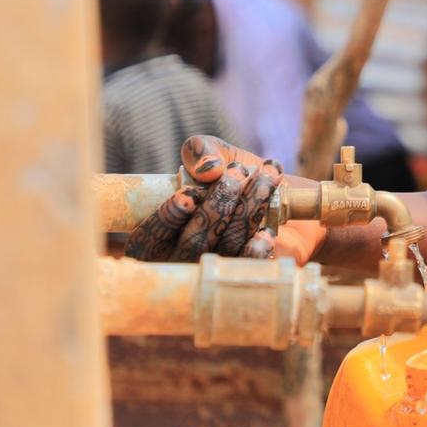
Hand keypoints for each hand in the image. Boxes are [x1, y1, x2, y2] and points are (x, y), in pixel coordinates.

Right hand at [126, 135, 286, 261]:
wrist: (279, 197)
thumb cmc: (233, 176)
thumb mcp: (213, 156)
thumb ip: (201, 151)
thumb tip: (207, 168)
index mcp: (157, 238)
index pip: (147, 240)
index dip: (167, 218)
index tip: (188, 194)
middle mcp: (181, 261)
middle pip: (192, 244)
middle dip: (217, 205)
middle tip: (237, 173)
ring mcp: (214, 272)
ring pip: (225, 248)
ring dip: (246, 209)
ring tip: (265, 178)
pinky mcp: (246, 276)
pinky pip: (248, 268)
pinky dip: (257, 249)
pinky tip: (267, 231)